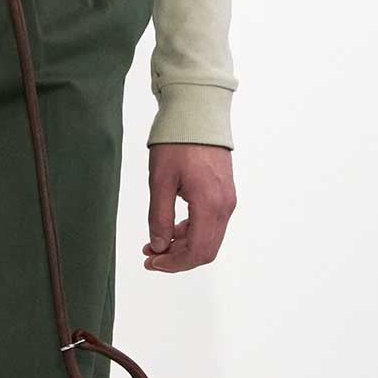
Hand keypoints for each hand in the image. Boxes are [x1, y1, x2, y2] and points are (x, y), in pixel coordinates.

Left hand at [145, 143, 234, 270]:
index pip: (197, 252)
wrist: (198, 114)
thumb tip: (159, 246)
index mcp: (209, 204)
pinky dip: (191, 232)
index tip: (151, 261)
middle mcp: (224, 206)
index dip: (173, 264)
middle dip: (177, 258)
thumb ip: (160, 218)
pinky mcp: (225, 194)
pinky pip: (211, 224)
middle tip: (150, 256)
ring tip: (156, 243)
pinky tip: (171, 229)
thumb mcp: (160, 181)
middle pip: (205, 250)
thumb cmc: (177, 143)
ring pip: (208, 238)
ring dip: (183, 246)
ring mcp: (227, 200)